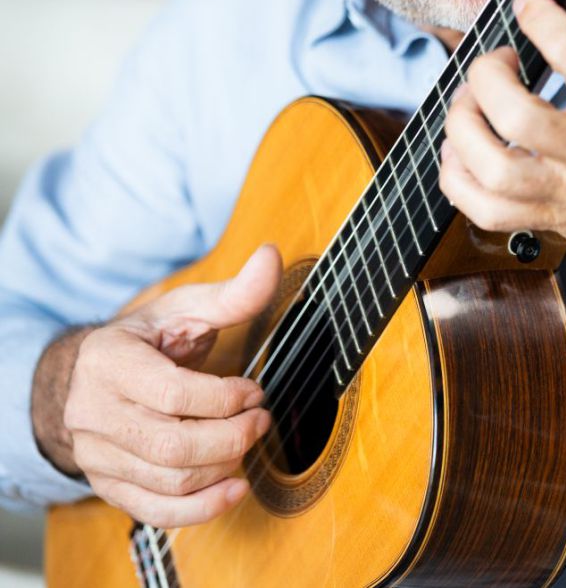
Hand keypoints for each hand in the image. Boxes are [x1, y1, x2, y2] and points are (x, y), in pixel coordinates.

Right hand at [33, 244, 280, 526]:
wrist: (91, 375)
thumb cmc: (145, 339)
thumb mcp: (183, 309)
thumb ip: (231, 293)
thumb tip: (271, 256)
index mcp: (108, 361)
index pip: (173, 393)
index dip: (224, 397)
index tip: (254, 390)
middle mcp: (93, 412)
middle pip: (172, 444)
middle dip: (231, 436)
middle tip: (261, 419)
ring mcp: (96, 454)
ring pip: (168, 480)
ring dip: (222, 466)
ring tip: (248, 442)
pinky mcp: (107, 485)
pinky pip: (154, 511)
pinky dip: (200, 509)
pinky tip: (234, 489)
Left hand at [439, 0, 565, 313]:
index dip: (541, 18)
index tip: (526, 3)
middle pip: (515, 116)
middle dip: (486, 76)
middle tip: (496, 64)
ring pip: (492, 171)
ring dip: (463, 129)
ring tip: (471, 107)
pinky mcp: (554, 223)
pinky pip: (485, 213)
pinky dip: (457, 180)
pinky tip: (463, 153)